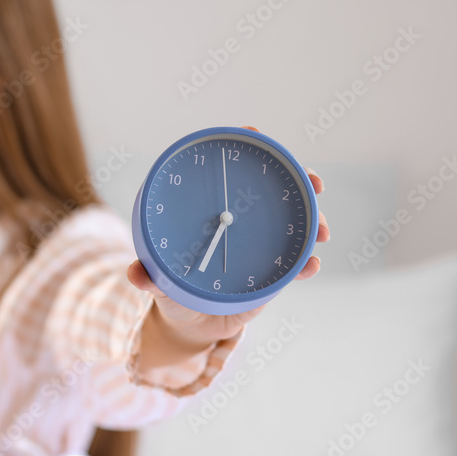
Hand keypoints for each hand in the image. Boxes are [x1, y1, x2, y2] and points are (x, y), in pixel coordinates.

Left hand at [126, 126, 330, 344]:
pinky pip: (296, 264)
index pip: (226, 171)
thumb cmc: (173, 291)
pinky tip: (312, 265)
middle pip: (275, 188)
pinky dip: (308, 263)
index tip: (254, 132)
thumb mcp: (159, 282)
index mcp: (210, 210)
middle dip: (300, 179)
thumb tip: (135, 274)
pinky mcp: (274, 272)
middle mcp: (240, 221)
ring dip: (314, 221)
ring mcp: (261, 243)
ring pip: (296, 222)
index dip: (243, 145)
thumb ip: (148, 276)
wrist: (192, 323)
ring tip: (321, 231)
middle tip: (313, 182)